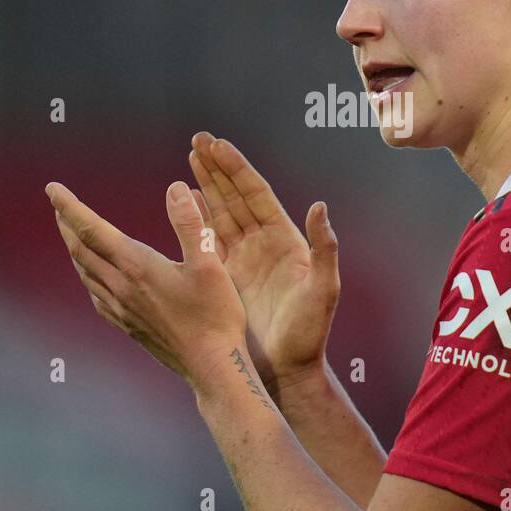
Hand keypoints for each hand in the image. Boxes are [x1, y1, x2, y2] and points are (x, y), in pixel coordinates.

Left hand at [45, 179, 246, 390]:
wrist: (211, 366)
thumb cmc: (215, 315)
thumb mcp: (210, 263)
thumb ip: (191, 224)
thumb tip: (176, 188)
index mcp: (137, 267)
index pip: (92, 229)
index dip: (69, 206)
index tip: (52, 188)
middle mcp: (122, 287)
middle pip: (82, 250)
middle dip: (67, 224)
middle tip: (57, 205)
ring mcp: (122, 309)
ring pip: (85, 273)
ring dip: (75, 249)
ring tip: (72, 234)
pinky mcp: (128, 325)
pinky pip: (95, 295)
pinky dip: (87, 275)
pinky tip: (93, 277)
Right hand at [187, 133, 339, 391]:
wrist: (286, 370)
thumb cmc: (309, 333)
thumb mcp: (323, 290)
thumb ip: (324, 249)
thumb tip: (320, 207)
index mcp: (284, 240)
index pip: (256, 194)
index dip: (237, 168)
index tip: (218, 144)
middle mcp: (263, 244)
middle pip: (236, 196)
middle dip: (217, 168)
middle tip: (197, 139)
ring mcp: (243, 259)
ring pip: (220, 213)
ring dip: (206, 186)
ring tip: (189, 159)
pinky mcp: (226, 277)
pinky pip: (208, 240)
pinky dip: (197, 218)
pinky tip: (185, 201)